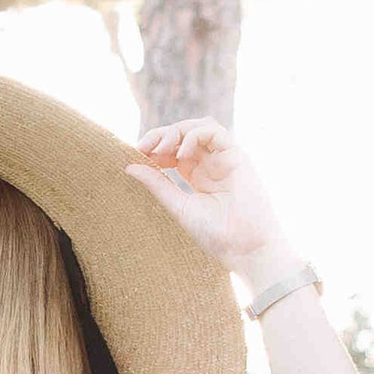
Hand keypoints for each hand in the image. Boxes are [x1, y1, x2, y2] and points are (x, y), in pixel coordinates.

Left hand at [126, 116, 293, 286]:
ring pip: (201, 126)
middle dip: (162, 135)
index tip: (138, 155)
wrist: (244, 247)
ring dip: (178, 131)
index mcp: (197, 174)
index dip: (154, 146)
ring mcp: (224, 158)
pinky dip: (197, 135)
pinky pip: (217, 132)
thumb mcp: (179, 205)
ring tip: (163, 148)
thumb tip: (129, 166)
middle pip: (185, 133)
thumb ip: (157, 185)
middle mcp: (211, 162)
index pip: (173, 148)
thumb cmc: (215, 233)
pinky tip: (183, 152)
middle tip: (144, 148)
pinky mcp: (237, 156)